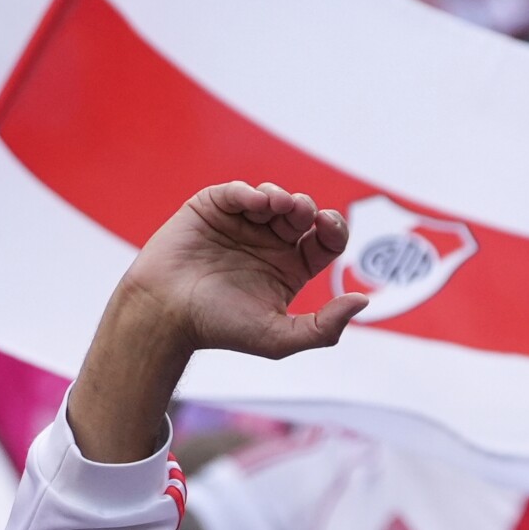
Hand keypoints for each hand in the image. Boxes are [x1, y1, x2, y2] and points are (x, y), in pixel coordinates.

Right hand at [116, 182, 365, 361]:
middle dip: (308, 209)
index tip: (329, 227)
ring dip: (283, 197)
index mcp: (289, 268)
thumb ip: (323, 328)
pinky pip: (238, 191)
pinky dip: (250, 192)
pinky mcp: (212, 208)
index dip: (334, 229)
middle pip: (304, 214)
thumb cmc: (219, 328)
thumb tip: (363, 302)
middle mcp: (269, 243)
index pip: (325, 242)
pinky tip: (255, 202)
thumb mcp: (278, 338)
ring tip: (280, 206)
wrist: (165, 314)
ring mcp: (241, 223)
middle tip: (304, 214)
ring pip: (274, 197)